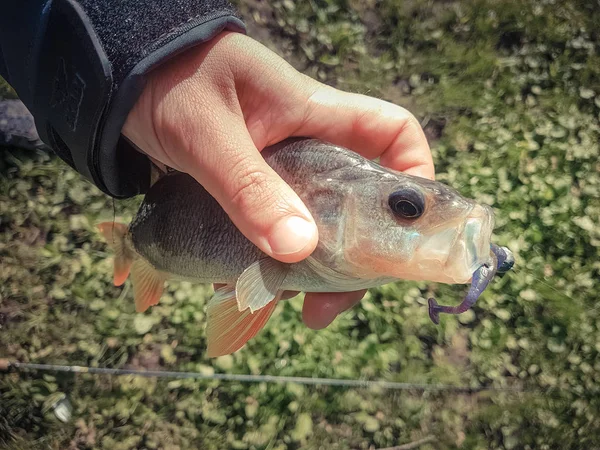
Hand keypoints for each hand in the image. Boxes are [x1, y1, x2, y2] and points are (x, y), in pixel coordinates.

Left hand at [123, 31, 433, 329]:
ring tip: (284, 301)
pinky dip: (268, 260)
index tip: (403, 229)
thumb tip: (298, 249)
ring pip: (318, 223)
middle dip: (355, 254)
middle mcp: (308, 145)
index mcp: (314, 114)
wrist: (123, 83)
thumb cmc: (170, 84)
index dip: (413, 175)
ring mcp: (280, 171)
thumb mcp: (208, 135)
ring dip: (308, 267)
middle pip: (360, 200)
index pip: (393, 134)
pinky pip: (276, 230)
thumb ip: (249, 188)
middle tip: (329, 300)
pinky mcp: (252, 190)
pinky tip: (248, 285)